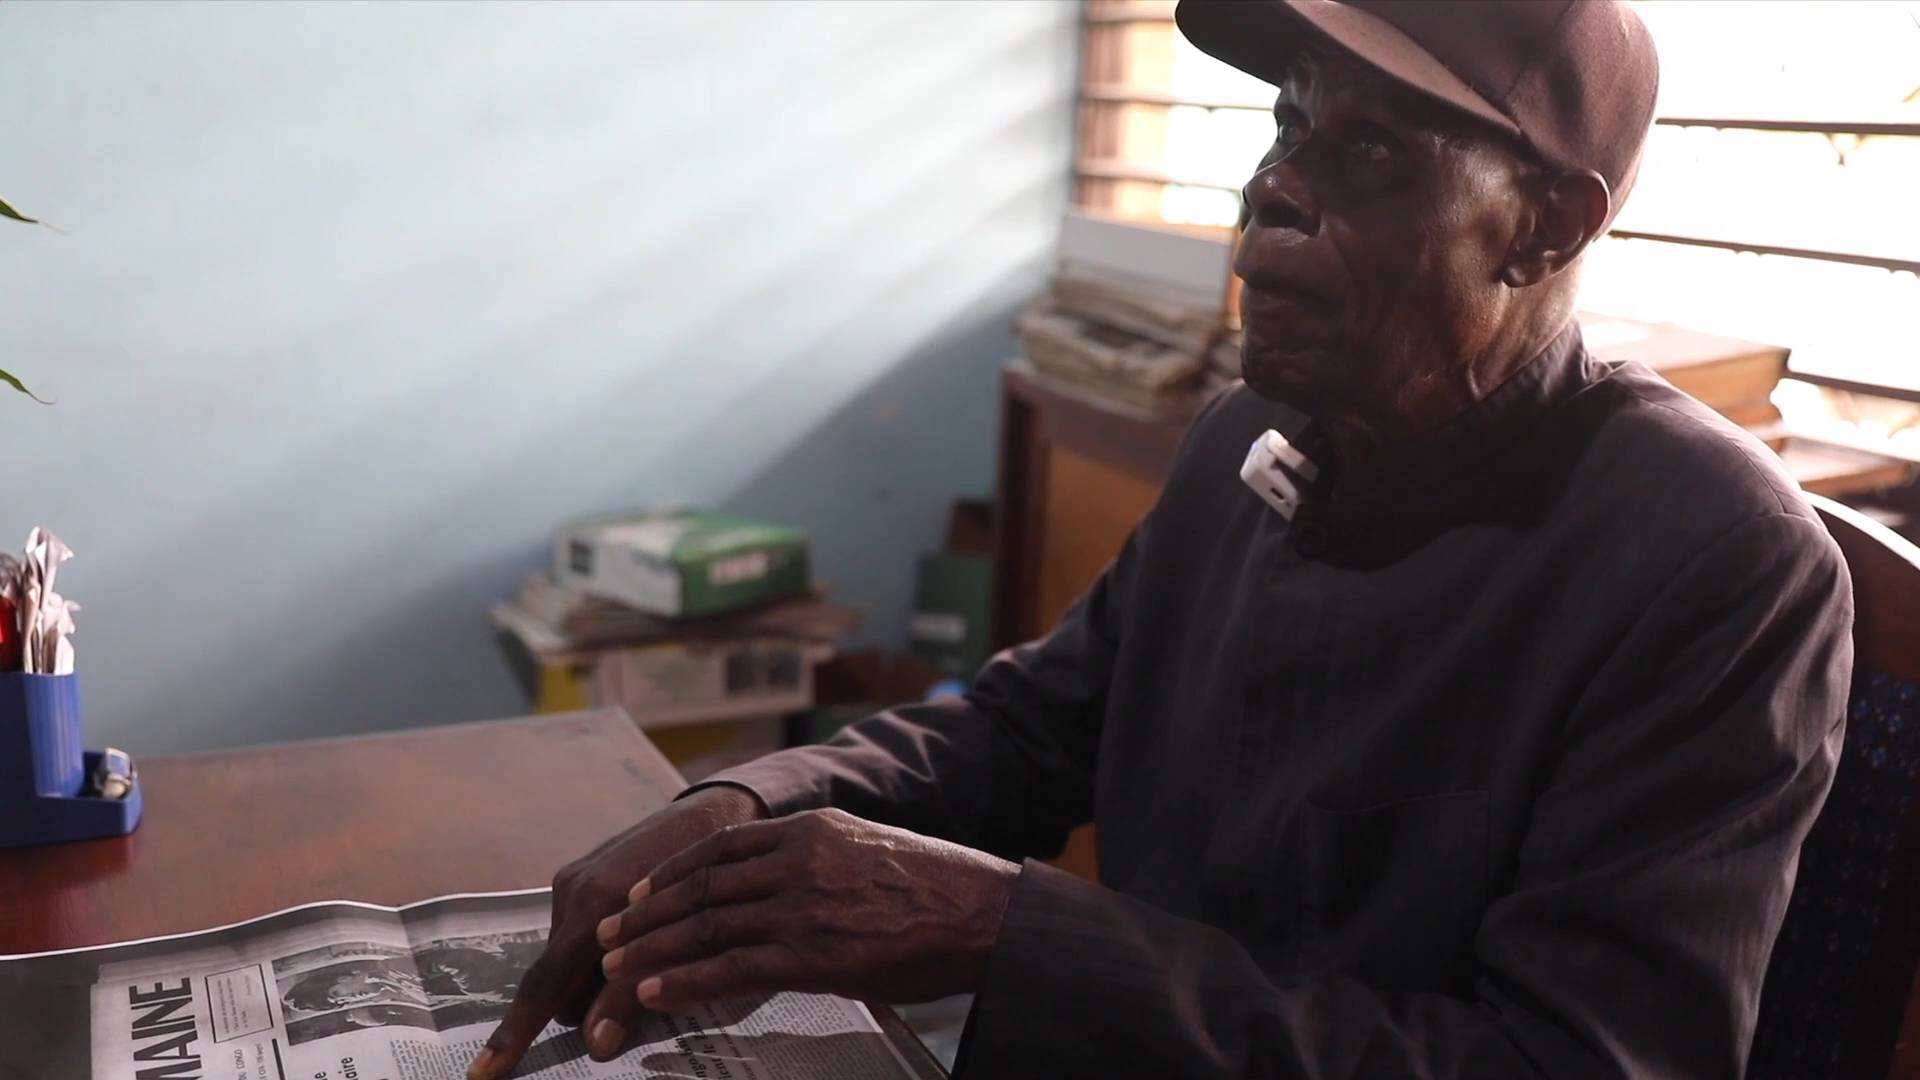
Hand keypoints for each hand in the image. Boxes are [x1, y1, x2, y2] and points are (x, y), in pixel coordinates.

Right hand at [468, 785, 767, 1079]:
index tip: (480, 1075)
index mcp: (593, 906)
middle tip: (641, 993)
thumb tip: (596, 1046)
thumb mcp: (683, 938)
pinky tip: (641, 937)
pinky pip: (578, 936)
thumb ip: (633, 991)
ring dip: (598, 977)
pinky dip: (601, 953)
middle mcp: (572, 892)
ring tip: (651, 955)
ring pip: (571, 963)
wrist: (717, 809)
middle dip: (588, 1002)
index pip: (543, 987)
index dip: (514, 1034)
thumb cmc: (712, 876)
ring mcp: (573, 882)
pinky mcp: (582, 877)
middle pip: (561, 984)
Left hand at [595, 807, 1019, 1011]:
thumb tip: (785, 884)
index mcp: (812, 830)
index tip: (638, 893)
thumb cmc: (937, 891)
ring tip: (615, 970)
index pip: (720, 846)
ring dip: (651, 948)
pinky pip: (731, 967)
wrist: (985, 914)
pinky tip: (653, 992)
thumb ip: (821, 861)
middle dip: (646, 914)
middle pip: (701, 886)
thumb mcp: (870, 851)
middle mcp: (799, 860)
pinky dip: (684, 979)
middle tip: (608, 935)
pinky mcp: (812, 954)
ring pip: (705, 925)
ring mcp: (803, 906)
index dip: (670, 872)